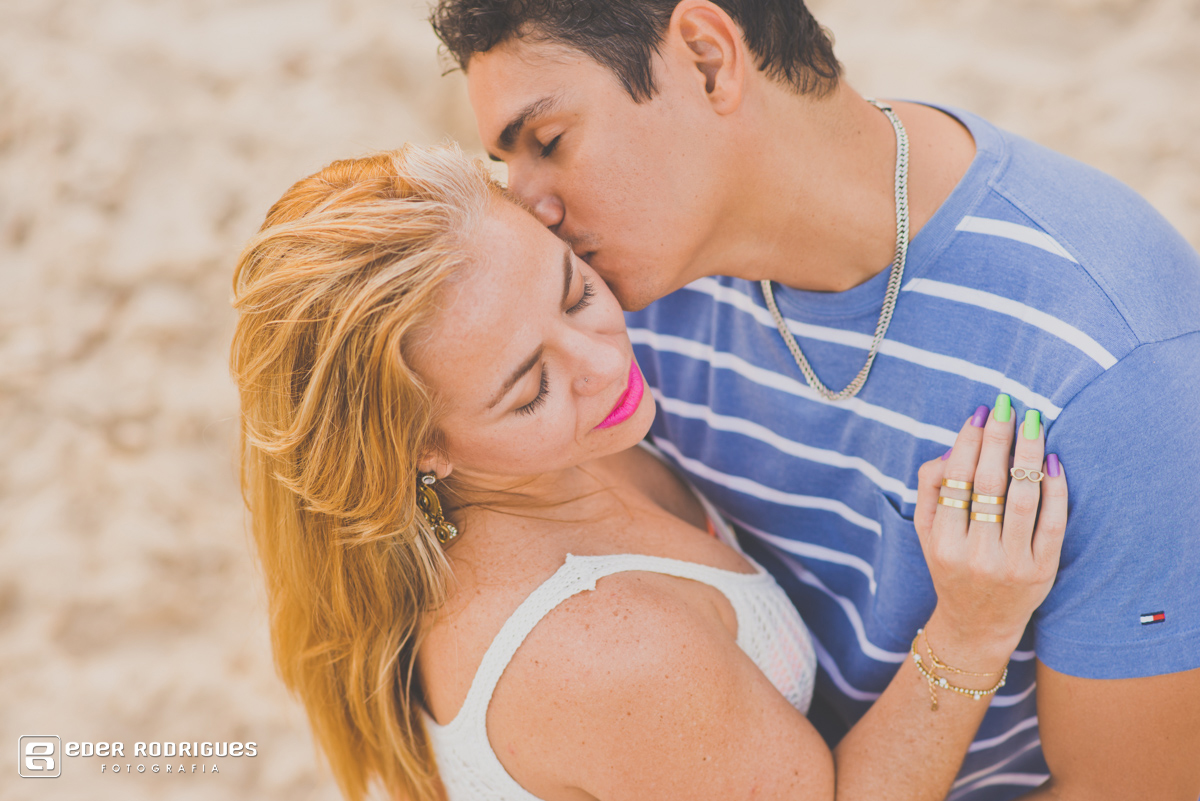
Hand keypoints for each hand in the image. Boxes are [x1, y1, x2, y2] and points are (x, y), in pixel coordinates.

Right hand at [913, 403, 1067, 668]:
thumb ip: (929, 490)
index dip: (968, 442)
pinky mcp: (1042, 571)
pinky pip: (1053, 522)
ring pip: (1023, 498)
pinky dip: (1055, 488)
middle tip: (1007, 406)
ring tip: (1033, 424)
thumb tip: (952, 450)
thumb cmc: (950, 567)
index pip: (956, 480)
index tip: (979, 413)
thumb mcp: (925, 533)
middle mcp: (976, 554)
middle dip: (998, 439)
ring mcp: (1011, 564)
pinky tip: (1052, 461)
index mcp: (942, 542)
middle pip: (989, 484)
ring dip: (1029, 454)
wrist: (978, 624)